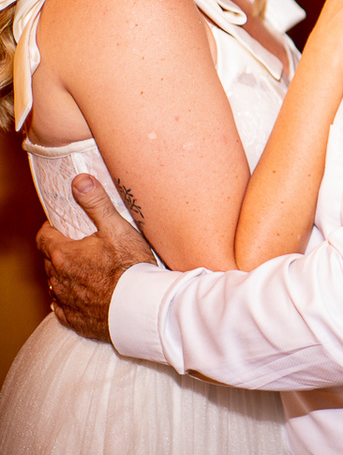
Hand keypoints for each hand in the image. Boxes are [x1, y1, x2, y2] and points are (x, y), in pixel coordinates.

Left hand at [37, 174, 155, 342]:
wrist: (140, 308)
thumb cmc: (130, 268)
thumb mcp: (117, 228)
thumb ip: (97, 203)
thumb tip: (79, 180)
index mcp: (64, 255)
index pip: (44, 237)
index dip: (51, 229)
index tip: (61, 225)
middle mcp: (58, 280)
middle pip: (50, 261)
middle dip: (60, 251)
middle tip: (79, 245)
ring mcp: (66, 302)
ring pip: (56, 285)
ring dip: (65, 276)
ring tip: (84, 269)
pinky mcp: (75, 320)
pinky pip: (63, 308)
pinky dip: (69, 300)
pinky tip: (82, 295)